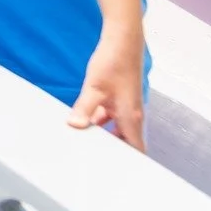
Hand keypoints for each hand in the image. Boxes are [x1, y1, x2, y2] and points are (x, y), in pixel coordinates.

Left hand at [68, 27, 146, 150]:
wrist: (122, 40)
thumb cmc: (113, 62)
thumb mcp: (93, 87)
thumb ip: (84, 108)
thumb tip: (75, 125)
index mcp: (131, 117)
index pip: (136, 149)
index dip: (128, 162)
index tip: (113, 170)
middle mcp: (132, 114)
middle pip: (125, 141)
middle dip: (111, 149)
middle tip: (92, 157)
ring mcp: (125, 105)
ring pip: (115, 128)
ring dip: (102, 133)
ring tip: (83, 140)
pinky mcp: (119, 97)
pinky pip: (110, 115)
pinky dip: (98, 119)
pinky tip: (82, 119)